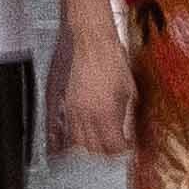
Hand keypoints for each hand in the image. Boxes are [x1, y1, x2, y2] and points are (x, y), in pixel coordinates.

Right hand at [51, 4, 136, 153]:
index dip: (122, 150)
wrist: (90, 37)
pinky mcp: (58, 101)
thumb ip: (127, 116)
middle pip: (93, 150)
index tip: (127, 148)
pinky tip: (72, 140)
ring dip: (88, 146)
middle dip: (105, 151)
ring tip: (98, 143)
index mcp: (105, 113)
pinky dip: (67, 138)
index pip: (113, 147)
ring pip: (76, 142)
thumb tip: (129, 132)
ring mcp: (69, 109)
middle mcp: (85, 115)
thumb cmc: (110, 56)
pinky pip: (60, 128)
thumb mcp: (129, 90)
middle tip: (114, 146)